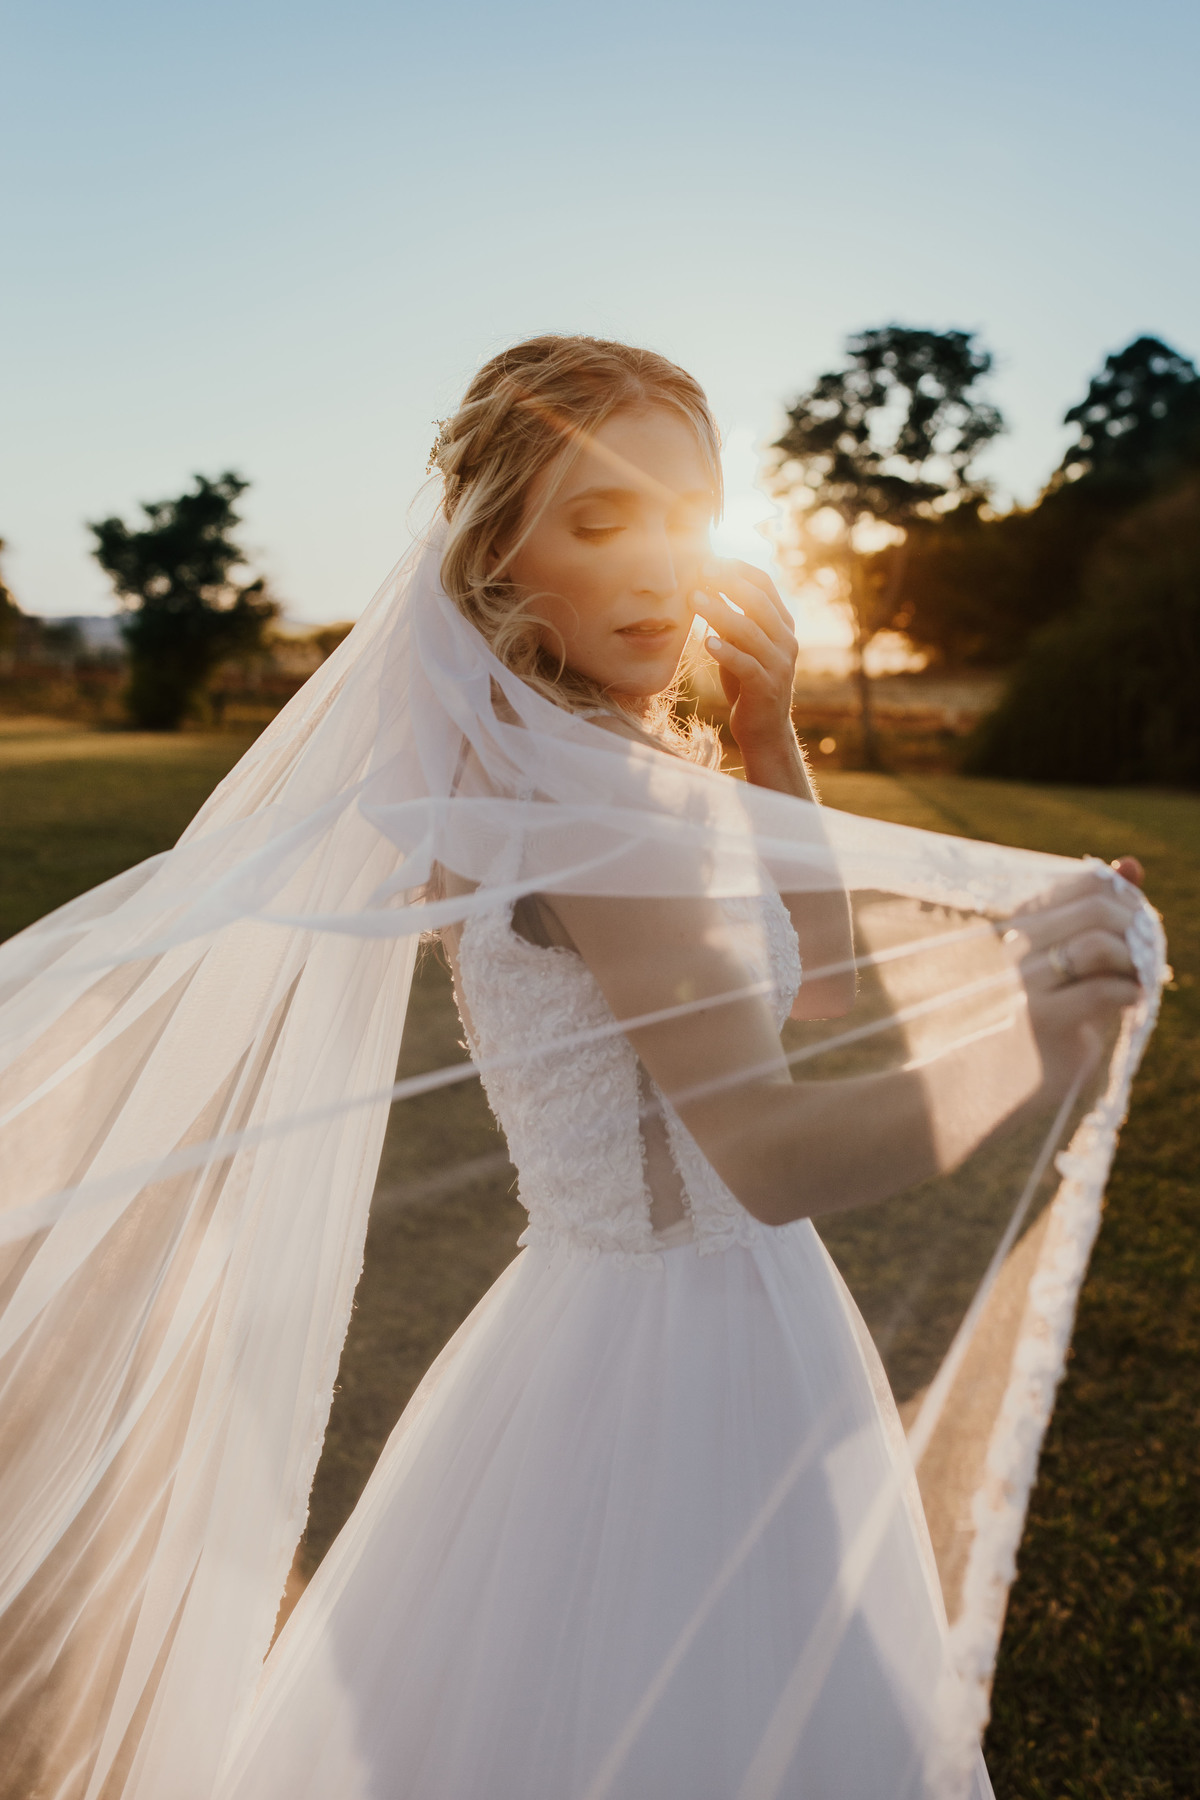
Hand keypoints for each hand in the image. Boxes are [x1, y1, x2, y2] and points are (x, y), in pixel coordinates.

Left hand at [693, 558, 802, 790]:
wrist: (764, 729)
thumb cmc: (748, 683)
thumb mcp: (743, 646)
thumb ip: (734, 620)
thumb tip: (707, 583)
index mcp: (783, 625)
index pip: (765, 586)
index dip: (739, 570)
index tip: (711, 558)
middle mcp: (786, 641)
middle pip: (758, 603)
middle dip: (729, 584)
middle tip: (701, 570)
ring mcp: (779, 665)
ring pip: (750, 631)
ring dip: (720, 612)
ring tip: (693, 599)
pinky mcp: (766, 687)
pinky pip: (745, 664)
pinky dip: (726, 651)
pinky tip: (706, 641)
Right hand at [1000, 861, 1144, 1087]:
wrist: (1007, 1072)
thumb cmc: (1050, 1005)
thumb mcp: (1079, 952)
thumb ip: (1105, 909)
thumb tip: (1132, 863)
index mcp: (1024, 919)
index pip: (1089, 882)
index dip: (1128, 900)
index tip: (1139, 928)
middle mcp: (1018, 942)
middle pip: (1098, 909)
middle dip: (1136, 930)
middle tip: (1146, 956)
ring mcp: (1026, 980)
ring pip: (1099, 945)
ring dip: (1134, 962)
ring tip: (1138, 980)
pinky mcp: (1041, 1018)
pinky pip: (1101, 992)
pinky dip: (1129, 994)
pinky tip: (1130, 1002)